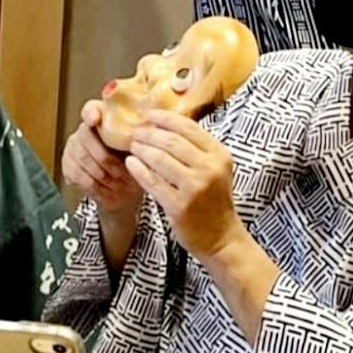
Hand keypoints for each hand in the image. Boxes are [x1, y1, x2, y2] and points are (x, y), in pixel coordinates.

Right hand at [62, 101, 142, 210]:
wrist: (125, 188)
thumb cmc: (135, 162)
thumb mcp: (143, 147)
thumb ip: (145, 135)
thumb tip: (158, 127)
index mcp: (103, 119)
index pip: (90, 108)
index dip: (91, 113)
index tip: (95, 120)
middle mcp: (85, 130)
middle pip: (86, 137)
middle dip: (106, 158)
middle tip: (122, 171)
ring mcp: (74, 147)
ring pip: (83, 159)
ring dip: (103, 174)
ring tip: (119, 183)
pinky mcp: (68, 166)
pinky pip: (78, 175)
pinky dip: (95, 185)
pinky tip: (108, 189)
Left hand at [126, 111, 241, 259]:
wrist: (221, 237)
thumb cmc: (214, 200)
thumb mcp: (216, 169)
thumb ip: (197, 149)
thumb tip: (166, 125)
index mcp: (220, 155)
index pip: (189, 128)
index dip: (166, 118)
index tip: (149, 115)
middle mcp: (209, 168)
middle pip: (172, 141)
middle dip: (150, 134)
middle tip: (136, 132)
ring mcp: (194, 188)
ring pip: (160, 159)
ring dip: (142, 149)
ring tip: (132, 146)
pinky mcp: (179, 206)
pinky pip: (152, 182)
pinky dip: (139, 170)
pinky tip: (131, 163)